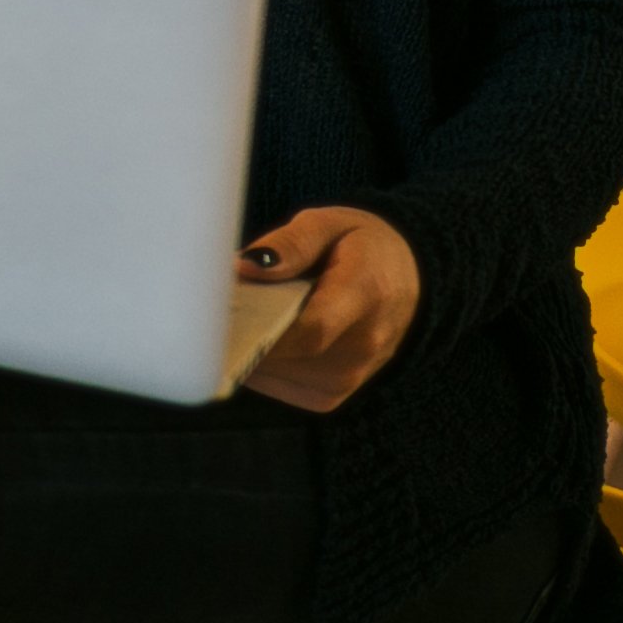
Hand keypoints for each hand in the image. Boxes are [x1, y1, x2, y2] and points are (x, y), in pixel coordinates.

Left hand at [234, 207, 418, 414]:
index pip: (310, 328)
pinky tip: (259, 333)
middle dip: (240, 330)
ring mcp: (346, 379)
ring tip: (242, 311)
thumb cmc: (361, 249)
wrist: (409, 283)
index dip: (258, 326)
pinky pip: (273, 382)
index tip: (217, 311)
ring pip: (270, 372)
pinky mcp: (327, 397)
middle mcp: (362, 347)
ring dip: (246, 345)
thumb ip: (290, 244)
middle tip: (213, 302)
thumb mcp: (330, 225)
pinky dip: (257, 360)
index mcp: (366, 294)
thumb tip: (243, 266)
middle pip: (283, 353)